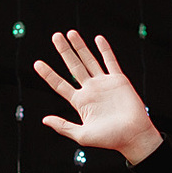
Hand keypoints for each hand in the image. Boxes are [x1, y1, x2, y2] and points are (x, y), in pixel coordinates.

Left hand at [33, 31, 163, 162]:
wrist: (133, 136)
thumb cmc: (110, 139)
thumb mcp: (82, 135)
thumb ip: (63, 126)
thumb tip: (44, 120)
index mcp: (80, 102)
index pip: (60, 84)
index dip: (49, 74)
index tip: (37, 64)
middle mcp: (90, 90)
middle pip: (74, 66)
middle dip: (64, 51)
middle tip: (55, 36)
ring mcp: (104, 84)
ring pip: (89, 60)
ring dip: (80, 47)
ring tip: (71, 33)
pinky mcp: (118, 80)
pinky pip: (110, 61)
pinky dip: (104, 50)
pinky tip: (98, 39)